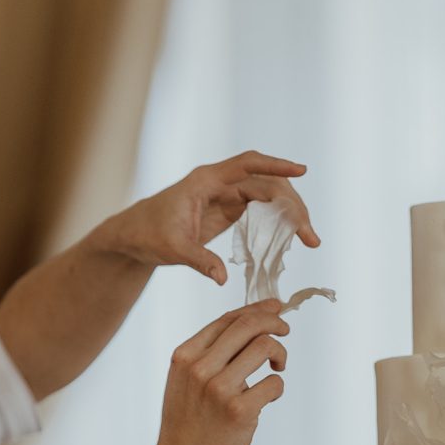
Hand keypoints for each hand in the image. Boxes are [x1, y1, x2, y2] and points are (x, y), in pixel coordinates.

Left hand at [106, 152, 317, 286]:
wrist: (135, 235)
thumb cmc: (148, 235)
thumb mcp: (172, 249)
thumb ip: (199, 261)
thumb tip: (222, 279)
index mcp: (206, 181)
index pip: (248, 165)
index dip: (276, 165)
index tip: (301, 171)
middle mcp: (220, 182)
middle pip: (267, 183)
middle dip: (292, 204)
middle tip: (309, 235)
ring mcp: (226, 194)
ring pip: (268, 195)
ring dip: (290, 214)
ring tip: (309, 238)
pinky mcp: (229, 209)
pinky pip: (261, 209)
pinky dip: (278, 221)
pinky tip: (291, 238)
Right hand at [152, 299, 290, 444]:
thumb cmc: (191, 423)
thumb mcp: (186, 380)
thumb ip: (210, 353)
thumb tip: (251, 320)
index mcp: (185, 356)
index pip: (227, 319)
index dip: (257, 310)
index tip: (275, 309)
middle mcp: (199, 368)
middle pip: (248, 325)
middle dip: (275, 322)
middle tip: (285, 331)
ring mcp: (219, 389)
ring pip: (265, 347)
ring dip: (280, 353)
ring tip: (277, 366)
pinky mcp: (239, 411)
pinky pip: (274, 383)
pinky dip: (277, 386)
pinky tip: (268, 396)